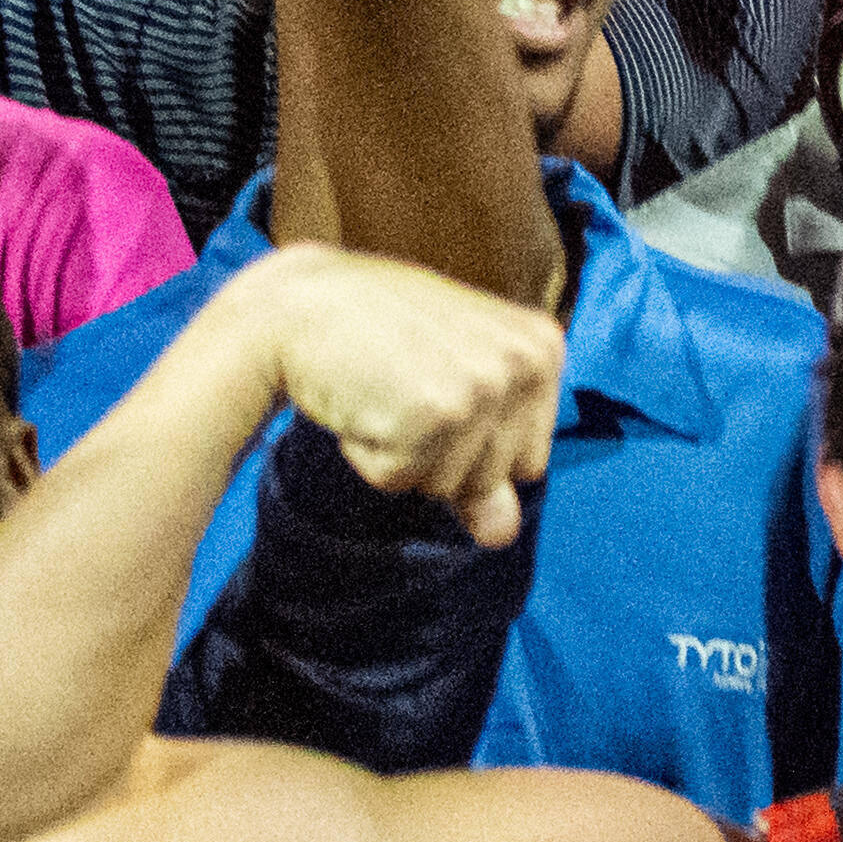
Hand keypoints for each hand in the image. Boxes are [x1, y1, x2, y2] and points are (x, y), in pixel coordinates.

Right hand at [234, 242, 565, 545]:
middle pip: (491, 480)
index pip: (527, 462)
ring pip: (445, 487)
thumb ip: (487, 463)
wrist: (299, 304)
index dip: (471, 445)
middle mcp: (526, 366)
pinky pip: (397, 480)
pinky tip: (360, 398)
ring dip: (402, 454)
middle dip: (437, 454)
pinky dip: (367, 455)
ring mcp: (480, 389)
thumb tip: (502, 537)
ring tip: (383, 389)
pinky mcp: (430, 416)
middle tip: (404, 386)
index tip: (436, 385)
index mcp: (543, 349)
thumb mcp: (449, 385)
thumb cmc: (379, 339)